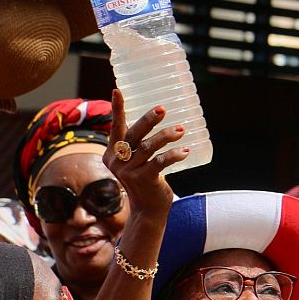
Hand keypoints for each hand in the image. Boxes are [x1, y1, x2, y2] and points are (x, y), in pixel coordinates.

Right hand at [103, 89, 189, 216]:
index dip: (117, 109)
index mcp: (113, 152)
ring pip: (149, 147)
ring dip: (166, 136)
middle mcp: (117, 161)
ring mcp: (128, 171)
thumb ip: (139, 144)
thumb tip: (155, 117)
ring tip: (181, 130)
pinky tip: (186, 150)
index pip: (116, 126)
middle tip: (162, 109)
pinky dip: (174, 155)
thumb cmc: (145, 179)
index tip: (117, 90)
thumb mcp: (137, 160)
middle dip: (148, 120)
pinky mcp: (143, 179)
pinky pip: (160, 162)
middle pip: (134, 134)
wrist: (148, 209)